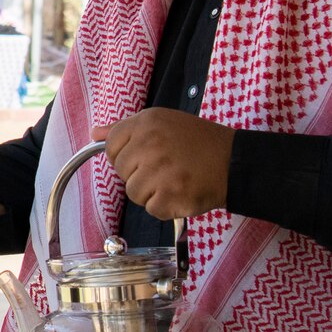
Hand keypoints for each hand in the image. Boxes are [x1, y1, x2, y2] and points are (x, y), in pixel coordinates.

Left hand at [91, 109, 233, 219]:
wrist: (236, 161)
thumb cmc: (199, 142)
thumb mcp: (162, 122)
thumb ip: (126, 128)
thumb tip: (95, 133)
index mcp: (146, 123)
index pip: (111, 146)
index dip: (126, 155)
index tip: (145, 156)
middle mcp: (150, 145)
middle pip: (122, 172)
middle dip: (140, 173)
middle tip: (167, 167)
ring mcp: (160, 172)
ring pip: (134, 193)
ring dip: (153, 192)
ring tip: (176, 180)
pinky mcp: (171, 197)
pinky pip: (152, 209)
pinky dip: (167, 207)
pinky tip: (182, 192)